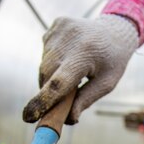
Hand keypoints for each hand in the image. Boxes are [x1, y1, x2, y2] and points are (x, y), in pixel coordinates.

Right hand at [23, 15, 138, 123]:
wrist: (115, 29)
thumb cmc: (112, 61)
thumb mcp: (106, 83)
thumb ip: (86, 100)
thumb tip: (68, 120)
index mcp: (85, 55)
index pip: (59, 82)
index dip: (44, 100)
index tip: (28, 117)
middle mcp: (70, 39)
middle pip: (47, 76)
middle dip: (48, 92)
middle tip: (60, 101)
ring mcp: (61, 29)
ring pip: (44, 65)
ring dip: (52, 76)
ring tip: (72, 72)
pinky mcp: (56, 24)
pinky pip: (46, 52)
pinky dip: (53, 61)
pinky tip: (69, 57)